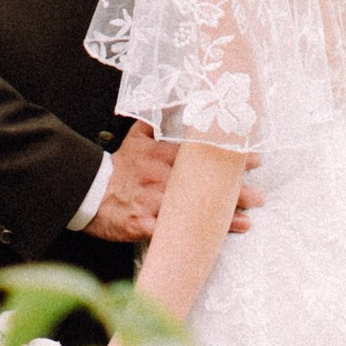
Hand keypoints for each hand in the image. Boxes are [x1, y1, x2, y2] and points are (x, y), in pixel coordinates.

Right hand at [86, 121, 257, 242]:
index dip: (229, 158)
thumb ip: (156, 124)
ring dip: (221, 218)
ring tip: (248, 221)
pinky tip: (212, 241)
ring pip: (192, 210)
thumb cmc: (116, 168)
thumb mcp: (134, 139)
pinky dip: (193, 237)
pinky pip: (172, 232)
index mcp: (160, 154)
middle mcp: (160, 177)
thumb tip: (176, 104)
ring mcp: (152, 202)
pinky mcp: (143, 225)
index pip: (202, 154)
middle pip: (202, 185)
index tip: (254, 159)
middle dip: (234, 192)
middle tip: (259, 196)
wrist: (85, 193)